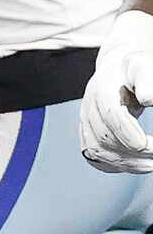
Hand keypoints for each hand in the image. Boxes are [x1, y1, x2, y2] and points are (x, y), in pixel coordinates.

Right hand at [81, 10, 152, 172]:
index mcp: (102, 89)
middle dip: (131, 152)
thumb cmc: (133, 70)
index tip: (146, 145)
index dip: (126, 133)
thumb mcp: (142, 67)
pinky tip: (132, 166)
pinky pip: (93, 155)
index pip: (110, 115)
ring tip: (149, 166)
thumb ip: (147, 80)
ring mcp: (86, 122)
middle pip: (103, 136)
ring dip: (122, 163)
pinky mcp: (87, 133)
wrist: (114, 71)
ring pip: (96, 150)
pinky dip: (112, 165)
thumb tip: (149, 98)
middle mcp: (89, 107)